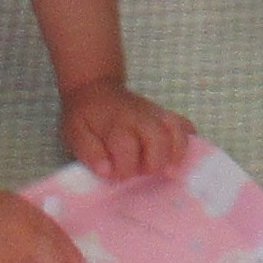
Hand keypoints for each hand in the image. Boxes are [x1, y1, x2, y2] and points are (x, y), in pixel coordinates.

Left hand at [59, 76, 194, 182]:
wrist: (95, 88)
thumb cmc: (85, 116)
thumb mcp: (75, 132)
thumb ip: (88, 151)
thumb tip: (107, 171)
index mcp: (116, 123)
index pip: (126, 148)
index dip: (123, 168)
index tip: (115, 175)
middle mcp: (140, 117)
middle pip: (158, 139)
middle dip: (153, 163)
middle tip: (144, 174)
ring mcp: (155, 114)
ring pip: (176, 131)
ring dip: (176, 154)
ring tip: (170, 171)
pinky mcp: (164, 114)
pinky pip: (184, 125)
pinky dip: (187, 140)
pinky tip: (181, 154)